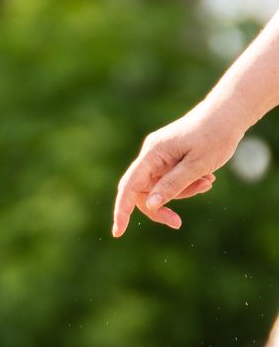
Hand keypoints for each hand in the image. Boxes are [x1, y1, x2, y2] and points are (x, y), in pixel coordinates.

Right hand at [112, 106, 242, 236]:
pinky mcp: (169, 158)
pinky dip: (187, 184)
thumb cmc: (214, 136)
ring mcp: (159, 157)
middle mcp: (151, 155)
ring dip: (182, 193)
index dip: (122, 210)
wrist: (229, 114)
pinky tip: (206, 178)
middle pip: (142, 192)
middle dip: (160, 207)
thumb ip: (172, 186)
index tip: (118, 232)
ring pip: (160, 188)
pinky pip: (170, 180)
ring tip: (207, 182)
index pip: (129, 187)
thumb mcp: (196, 166)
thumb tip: (149, 205)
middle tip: (177, 223)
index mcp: (153, 154)